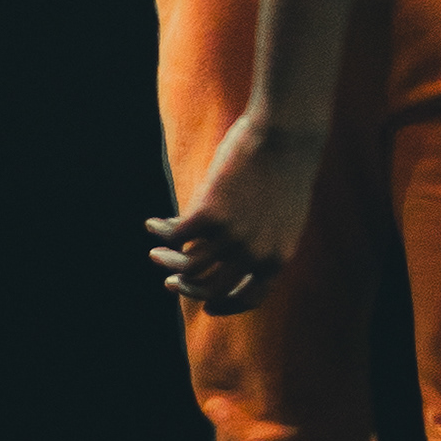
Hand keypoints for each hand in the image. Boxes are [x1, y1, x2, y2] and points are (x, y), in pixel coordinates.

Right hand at [147, 104, 325, 310]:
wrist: (287, 134)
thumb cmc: (287, 165)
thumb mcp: (283, 212)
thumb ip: (263, 237)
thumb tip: (230, 247)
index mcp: (278, 256)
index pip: (251, 298)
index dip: (226, 306)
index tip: (208, 306)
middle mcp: (254, 254)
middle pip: (212, 289)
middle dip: (189, 290)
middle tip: (172, 283)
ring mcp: (232, 236)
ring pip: (189, 266)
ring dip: (168, 263)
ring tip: (155, 255)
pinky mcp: (209, 213)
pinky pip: (176, 234)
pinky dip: (160, 232)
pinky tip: (152, 223)